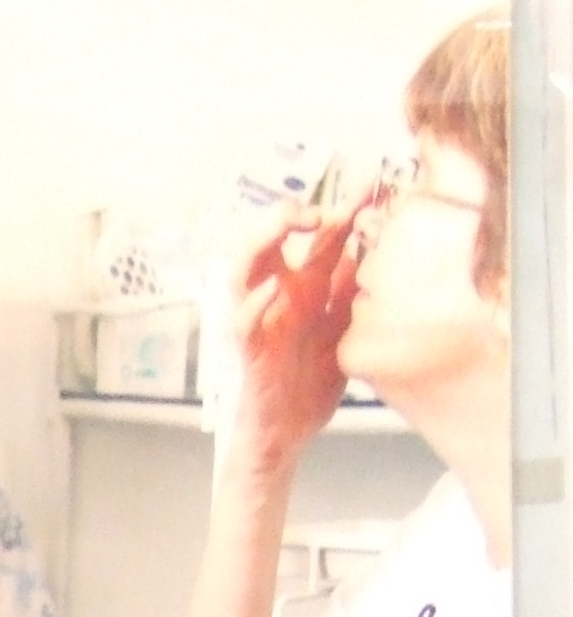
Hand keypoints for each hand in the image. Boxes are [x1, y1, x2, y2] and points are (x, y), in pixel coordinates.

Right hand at [222, 196, 366, 472]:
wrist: (288, 434)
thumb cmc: (308, 385)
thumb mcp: (343, 328)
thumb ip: (350, 292)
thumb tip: (371, 250)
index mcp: (305, 290)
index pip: (322, 238)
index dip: (345, 208)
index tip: (374, 182)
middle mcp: (279, 299)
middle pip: (278, 242)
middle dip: (301, 213)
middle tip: (330, 203)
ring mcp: (260, 322)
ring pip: (246, 270)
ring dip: (265, 241)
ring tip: (291, 223)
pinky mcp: (249, 353)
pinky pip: (242, 324)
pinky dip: (252, 305)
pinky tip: (271, 289)